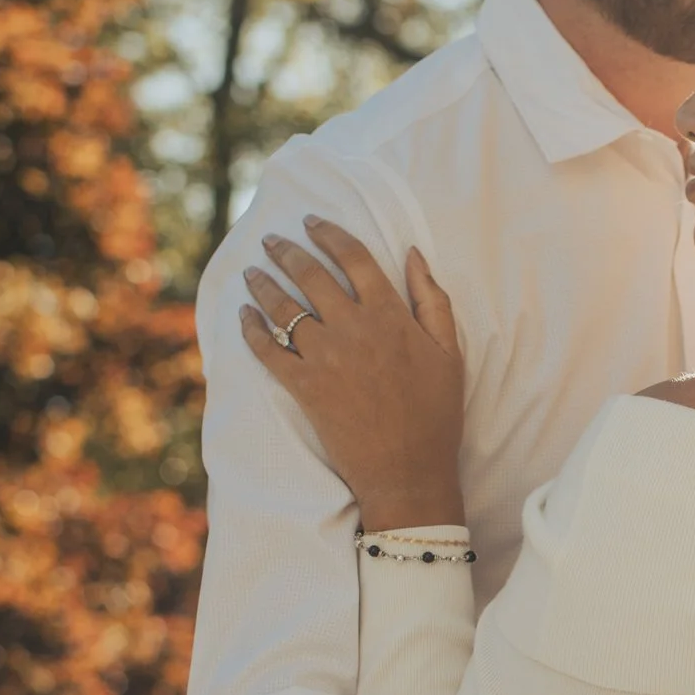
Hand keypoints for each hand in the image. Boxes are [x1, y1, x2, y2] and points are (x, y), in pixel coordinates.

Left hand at [241, 217, 465, 529]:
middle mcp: (352, 328)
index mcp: (390, 315)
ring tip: (252, 271)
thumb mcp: (450, 352)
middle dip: (286, 251)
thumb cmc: (436, 414)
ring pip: (283, 307)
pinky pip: (267, 350)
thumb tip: (413, 255)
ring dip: (263, 283)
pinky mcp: (303, 387)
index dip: (329, 234)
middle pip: (310, 274)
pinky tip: (244, 316)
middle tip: (271, 240)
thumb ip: (432, 300)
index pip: (354, 257)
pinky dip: (251, 329)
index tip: (312, 222)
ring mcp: (324, 357)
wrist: (408, 472)